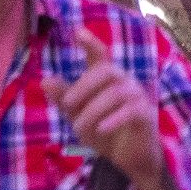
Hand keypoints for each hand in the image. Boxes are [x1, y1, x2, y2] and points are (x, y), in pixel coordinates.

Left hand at [55, 32, 174, 189]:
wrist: (128, 157)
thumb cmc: (103, 131)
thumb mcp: (77, 115)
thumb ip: (64, 98)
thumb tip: (44, 80)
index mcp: (106, 80)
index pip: (100, 56)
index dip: (91, 43)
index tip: (78, 32)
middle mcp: (123, 83)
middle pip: (105, 71)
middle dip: (83, 86)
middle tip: (67, 104)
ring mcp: (137, 97)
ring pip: (115, 93)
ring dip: (92, 110)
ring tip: (78, 127)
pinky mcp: (146, 115)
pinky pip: (132, 110)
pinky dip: (113, 119)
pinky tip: (100, 130)